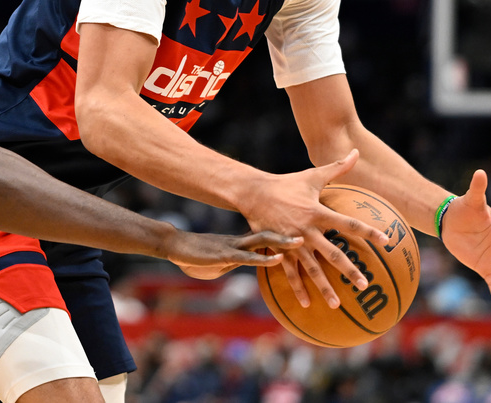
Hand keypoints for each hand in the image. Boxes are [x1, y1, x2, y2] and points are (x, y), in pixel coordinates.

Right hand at [169, 230, 302, 279]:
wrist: (176, 246)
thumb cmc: (200, 254)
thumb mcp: (226, 257)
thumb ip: (243, 259)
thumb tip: (258, 264)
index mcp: (246, 239)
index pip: (273, 231)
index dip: (291, 228)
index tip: (312, 226)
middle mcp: (244, 239)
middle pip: (274, 231)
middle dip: (293, 231)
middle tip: (314, 228)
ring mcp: (235, 246)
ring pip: (263, 241)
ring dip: (283, 242)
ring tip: (303, 241)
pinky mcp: (225, 255)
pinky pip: (248, 257)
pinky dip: (264, 258)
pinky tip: (278, 259)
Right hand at [236, 150, 389, 308]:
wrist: (253, 193)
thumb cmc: (287, 183)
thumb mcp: (312, 175)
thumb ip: (338, 167)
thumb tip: (356, 151)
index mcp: (318, 212)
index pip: (349, 223)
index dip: (368, 232)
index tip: (385, 241)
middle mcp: (307, 230)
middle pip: (332, 253)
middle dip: (349, 270)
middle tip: (364, 285)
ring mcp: (293, 242)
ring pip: (311, 269)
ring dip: (324, 287)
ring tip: (337, 305)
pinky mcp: (279, 249)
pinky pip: (290, 272)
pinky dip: (297, 288)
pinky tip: (306, 304)